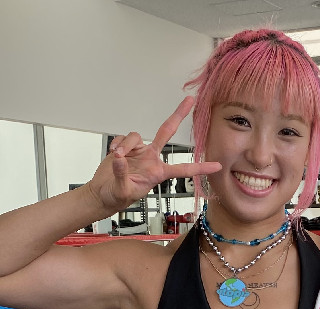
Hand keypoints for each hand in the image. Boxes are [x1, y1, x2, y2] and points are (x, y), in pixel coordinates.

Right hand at [87, 97, 220, 213]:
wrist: (103, 193)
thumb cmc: (116, 197)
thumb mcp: (122, 191)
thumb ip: (122, 174)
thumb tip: (120, 158)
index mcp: (157, 173)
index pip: (183, 169)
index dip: (200, 167)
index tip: (217, 166)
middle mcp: (151, 159)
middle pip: (166, 132)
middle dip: (178, 115)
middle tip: (190, 100)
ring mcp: (139, 152)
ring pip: (135, 136)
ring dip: (124, 146)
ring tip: (116, 158)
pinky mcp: (126, 147)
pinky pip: (122, 138)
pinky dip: (116, 145)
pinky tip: (113, 156)